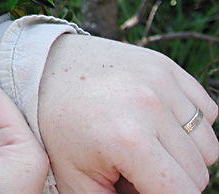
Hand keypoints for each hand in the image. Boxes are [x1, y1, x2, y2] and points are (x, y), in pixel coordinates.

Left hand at [38, 34, 218, 193]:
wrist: (44, 67)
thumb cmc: (58, 126)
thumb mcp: (75, 178)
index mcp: (129, 140)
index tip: (137, 187)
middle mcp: (151, 106)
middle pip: (198, 172)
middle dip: (168, 180)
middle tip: (131, 167)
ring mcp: (161, 81)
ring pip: (207, 144)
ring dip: (183, 154)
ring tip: (143, 145)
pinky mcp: (165, 65)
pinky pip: (206, 111)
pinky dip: (189, 124)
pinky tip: (155, 122)